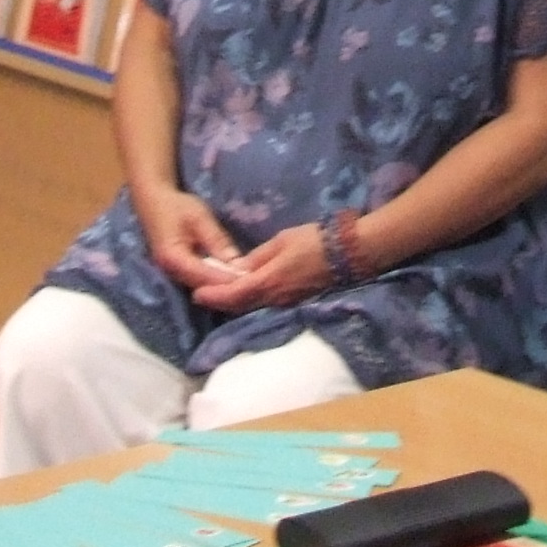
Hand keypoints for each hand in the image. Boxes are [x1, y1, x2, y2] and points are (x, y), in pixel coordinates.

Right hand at [133, 187, 244, 295]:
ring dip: (222, 286)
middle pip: (204, 287)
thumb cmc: (176, 206)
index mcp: (174, 258)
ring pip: (202, 286)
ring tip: (246, 282)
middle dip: (228, 286)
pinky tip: (232, 276)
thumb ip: (216, 241)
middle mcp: (171, 272)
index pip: (206, 276)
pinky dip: (215, 280)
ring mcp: (172, 274)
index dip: (228, 279)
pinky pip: (198, 280)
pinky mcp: (177, 272)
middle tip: (254, 283)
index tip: (252, 279)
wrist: (152, 201)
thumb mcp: (200, 218)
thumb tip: (237, 264)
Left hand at [189, 223, 336, 315]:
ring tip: (220, 293)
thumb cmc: (314, 240)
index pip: (233, 295)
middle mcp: (275, 298)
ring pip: (253, 306)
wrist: (349, 253)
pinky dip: (251, 300)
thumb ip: (257, 257)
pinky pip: (266, 304)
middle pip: (240, 305)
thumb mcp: (281, 241)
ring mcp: (286, 302)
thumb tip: (238, 268)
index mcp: (268, 282)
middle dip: (220, 301)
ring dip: (235, 302)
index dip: (213, 296)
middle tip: (202, 294)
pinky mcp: (295, 300)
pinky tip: (246, 291)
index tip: (196, 293)